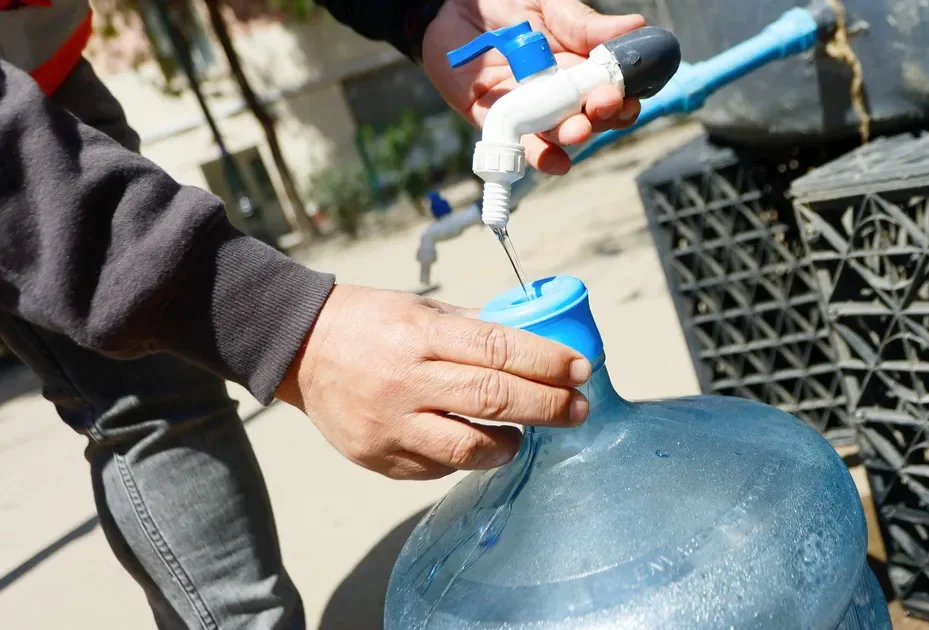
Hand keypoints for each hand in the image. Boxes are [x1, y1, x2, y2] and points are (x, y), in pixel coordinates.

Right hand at [276, 285, 591, 479]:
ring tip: (526, 432)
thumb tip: (538, 342)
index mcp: (420, 335)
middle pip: (493, 399)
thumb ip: (475, 329)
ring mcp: (389, 425)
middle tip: (579, 408)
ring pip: (469, 448)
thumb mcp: (422, 310)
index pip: (498, 349)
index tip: (580, 369)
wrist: (299, 348)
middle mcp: (405, 382)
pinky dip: (466, 457)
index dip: (547, 361)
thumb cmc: (370, 323)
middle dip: (548, 406)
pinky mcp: (378, 458)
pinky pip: (437, 467)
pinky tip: (476, 442)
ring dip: (510, 443)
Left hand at [423, 0, 645, 174]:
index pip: (608, 91)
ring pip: (557, 134)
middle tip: (603, 105)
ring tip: (578, 129)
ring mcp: (528, 109)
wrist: (449, 6)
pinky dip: (539, 157)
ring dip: (572, 136)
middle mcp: (557, 94)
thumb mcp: (549, 6)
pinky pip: (518, 145)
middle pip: (589, 117)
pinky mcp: (495, 119)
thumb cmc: (503, 3)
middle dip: (601, 117)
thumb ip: (584, 25)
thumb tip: (634, 26)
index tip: (629, 94)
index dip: (623, 97)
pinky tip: (557, 162)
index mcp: (577, 66)